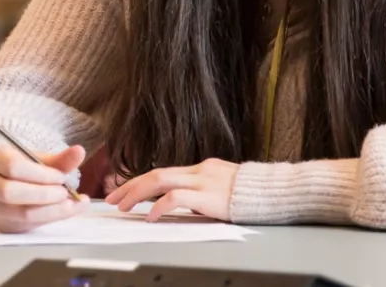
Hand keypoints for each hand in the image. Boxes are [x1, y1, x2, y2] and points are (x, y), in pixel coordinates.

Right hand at [0, 145, 89, 233]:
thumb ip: (60, 159)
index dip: (40, 173)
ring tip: (71, 203)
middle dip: (43, 194)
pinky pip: (29, 226)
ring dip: (51, 209)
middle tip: (65, 192)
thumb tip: (79, 151)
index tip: (61, 176)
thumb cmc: (25, 171)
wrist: (9, 187)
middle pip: (10, 192)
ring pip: (21, 213)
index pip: (12, 166)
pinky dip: (52, 218)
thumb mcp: (40, 161)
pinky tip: (69, 210)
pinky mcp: (4, 225)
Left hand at [105, 158, 239, 222]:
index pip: (163, 172)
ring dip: (136, 193)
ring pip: (160, 179)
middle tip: (111, 199)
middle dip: (130, 186)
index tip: (123, 192)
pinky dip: (159, 205)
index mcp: (201, 169)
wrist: (274, 192)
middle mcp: (199, 170)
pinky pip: (176, 197)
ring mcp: (202, 180)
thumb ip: (203, 193)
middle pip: (155, 173)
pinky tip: (149, 216)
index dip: (140, 182)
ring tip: (122, 207)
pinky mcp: (208, 195)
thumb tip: (185, 204)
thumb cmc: (252, 195)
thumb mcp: (222, 189)